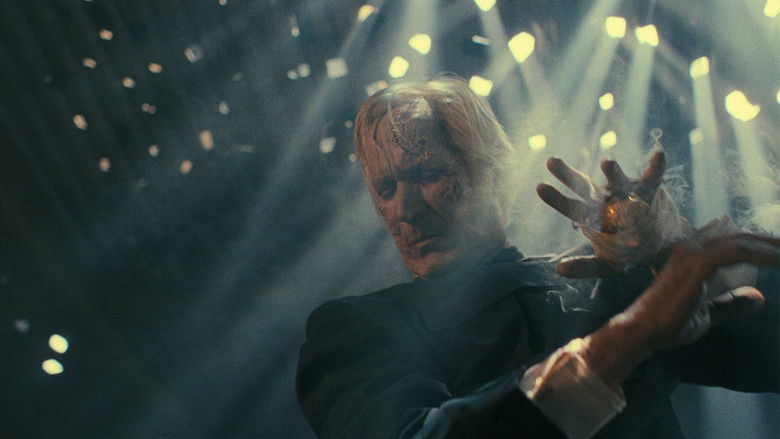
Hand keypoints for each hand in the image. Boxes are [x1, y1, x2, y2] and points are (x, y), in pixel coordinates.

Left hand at [537, 151, 690, 276]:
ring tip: (606, 163)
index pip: (570, 206)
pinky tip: (659, 154)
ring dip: (613, 172)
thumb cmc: (629, 253)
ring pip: (617, 180)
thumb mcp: (606, 265)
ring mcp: (627, 192)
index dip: (556, 199)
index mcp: (593, 215)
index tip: (539, 187)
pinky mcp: (650, 189)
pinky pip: (654, 176)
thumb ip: (584, 267)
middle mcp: (605, 199)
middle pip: (584, 185)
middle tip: (550, 161)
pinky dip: (656, 166)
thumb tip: (558, 270)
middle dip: (568, 174)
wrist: (661, 245)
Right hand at [583, 232, 778, 386]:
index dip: (761, 246)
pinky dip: (761, 255)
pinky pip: (737, 251)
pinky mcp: (697, 263)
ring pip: (742, 241)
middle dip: (771, 243)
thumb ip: (730, 303)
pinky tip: (779, 261)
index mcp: (692, 256)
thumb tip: (758, 297)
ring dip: (772, 247)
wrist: (643, 331)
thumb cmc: (668, 324)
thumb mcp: (708, 313)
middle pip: (741, 237)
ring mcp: (693, 253)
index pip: (733, 243)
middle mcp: (691, 247)